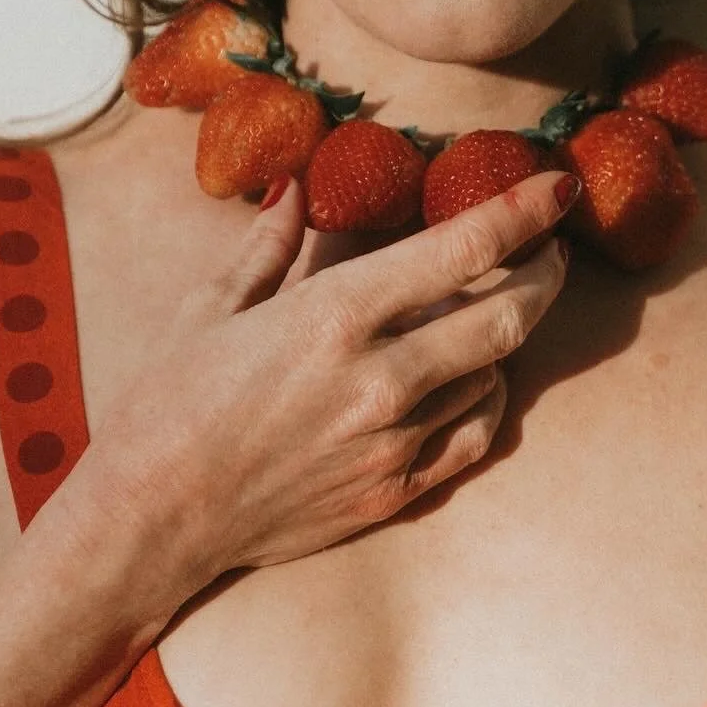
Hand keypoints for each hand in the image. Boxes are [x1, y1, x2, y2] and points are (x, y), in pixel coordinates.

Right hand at [79, 169, 578, 597]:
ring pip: (494, 372)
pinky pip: (475, 434)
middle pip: (508, 315)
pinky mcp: (395, 493)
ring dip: (502, 333)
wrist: (149, 520)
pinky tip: (470, 376)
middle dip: (544, 271)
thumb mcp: (211, 305)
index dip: (524, 211)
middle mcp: (380, 377)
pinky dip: (487, 396)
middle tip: (551, 246)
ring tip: (482, 307)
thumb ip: (270, 242)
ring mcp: (394, 441)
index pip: (464, 248)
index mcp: (336, 314)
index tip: (557, 188)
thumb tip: (297, 186)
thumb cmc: (168, 403)